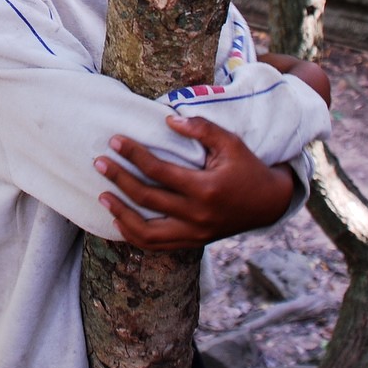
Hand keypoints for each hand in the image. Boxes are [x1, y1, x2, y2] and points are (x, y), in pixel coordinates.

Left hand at [94, 115, 294, 251]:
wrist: (269, 203)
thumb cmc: (247, 168)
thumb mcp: (231, 143)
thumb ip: (201, 129)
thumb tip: (168, 121)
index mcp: (205, 189)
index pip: (159, 172)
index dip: (134, 155)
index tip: (115, 141)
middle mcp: (197, 215)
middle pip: (147, 199)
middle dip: (119, 179)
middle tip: (99, 162)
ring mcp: (195, 233)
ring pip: (148, 233)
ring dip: (121, 214)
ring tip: (102, 196)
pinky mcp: (194, 242)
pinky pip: (157, 246)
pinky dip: (135, 236)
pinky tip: (119, 221)